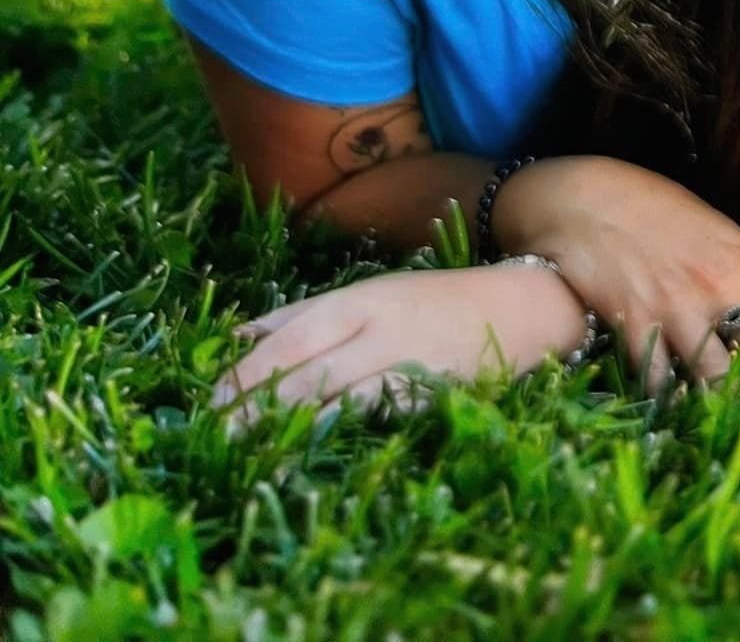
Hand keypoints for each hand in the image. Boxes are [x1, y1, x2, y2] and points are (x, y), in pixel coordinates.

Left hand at [210, 262, 588, 429]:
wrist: (525, 305)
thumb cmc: (436, 302)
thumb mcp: (367, 294)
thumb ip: (301, 316)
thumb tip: (234, 338)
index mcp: (356, 301)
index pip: (288, 339)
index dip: (246, 374)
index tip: (207, 406)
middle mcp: (378, 328)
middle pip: (306, 371)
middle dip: (256, 407)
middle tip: (213, 439)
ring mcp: (408, 361)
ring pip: (339, 396)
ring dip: (292, 425)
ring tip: (252, 452)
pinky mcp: (435, 391)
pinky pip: (381, 413)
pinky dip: (346, 430)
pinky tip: (318, 447)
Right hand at [490, 155, 739, 394]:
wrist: (585, 197)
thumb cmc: (657, 211)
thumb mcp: (717, 231)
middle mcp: (720, 286)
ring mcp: (676, 309)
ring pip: (718, 377)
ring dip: (738, 410)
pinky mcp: (633, 326)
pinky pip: (660, 382)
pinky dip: (673, 407)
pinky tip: (685, 427)